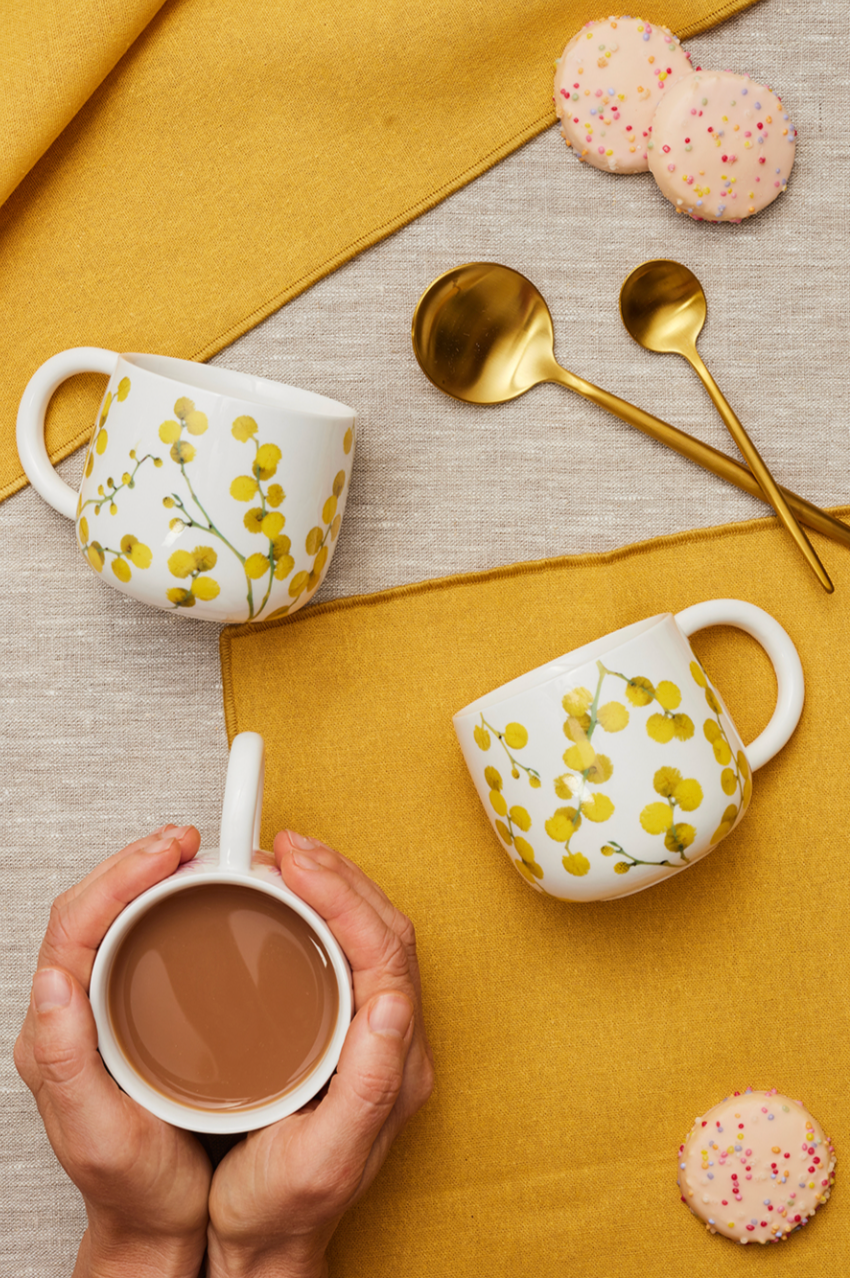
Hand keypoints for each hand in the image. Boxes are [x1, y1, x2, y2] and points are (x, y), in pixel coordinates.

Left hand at [14, 826, 211, 1277]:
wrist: (155, 1225)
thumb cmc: (134, 1186)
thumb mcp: (98, 1133)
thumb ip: (68, 1061)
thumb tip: (51, 980)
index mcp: (57, 1031)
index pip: (75, 926)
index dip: (120, 877)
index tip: (169, 850)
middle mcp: (71, 1012)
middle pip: (92, 909)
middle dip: (135, 862)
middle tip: (185, 841)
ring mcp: (99, 1011)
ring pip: (112, 919)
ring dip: (148, 877)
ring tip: (190, 855)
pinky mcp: (128, 1015)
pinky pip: (135, 942)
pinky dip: (163, 906)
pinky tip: (194, 899)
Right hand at [206, 831, 434, 1277]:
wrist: (266, 1243)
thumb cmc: (285, 1207)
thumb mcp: (326, 1156)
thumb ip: (369, 1082)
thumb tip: (393, 999)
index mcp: (393, 1062)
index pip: (383, 951)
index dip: (343, 895)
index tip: (297, 860)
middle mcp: (392, 1041)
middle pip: (381, 930)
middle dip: (339, 876)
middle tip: (289, 846)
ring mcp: (372, 1035)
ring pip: (367, 936)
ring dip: (333, 888)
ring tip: (290, 860)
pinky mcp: (347, 1034)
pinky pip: (347, 953)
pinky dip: (321, 913)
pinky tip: (291, 900)